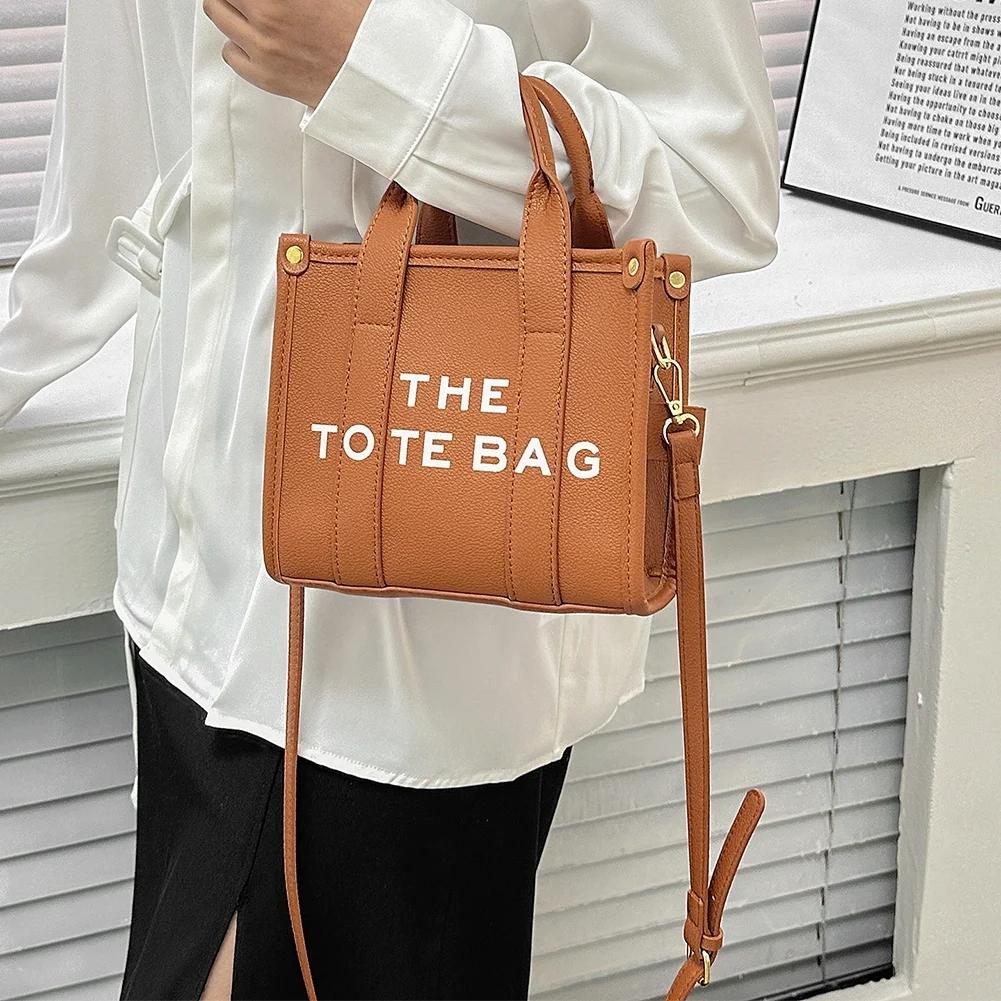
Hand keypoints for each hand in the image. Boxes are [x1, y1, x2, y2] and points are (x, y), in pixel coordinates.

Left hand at [203, 0, 371, 107]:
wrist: (375, 79)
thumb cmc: (360, 35)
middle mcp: (268, 15)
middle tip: (249, 0)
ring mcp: (263, 47)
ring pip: (217, 14)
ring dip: (229, 9)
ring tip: (246, 13)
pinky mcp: (265, 76)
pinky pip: (230, 53)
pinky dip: (237, 44)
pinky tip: (253, 41)